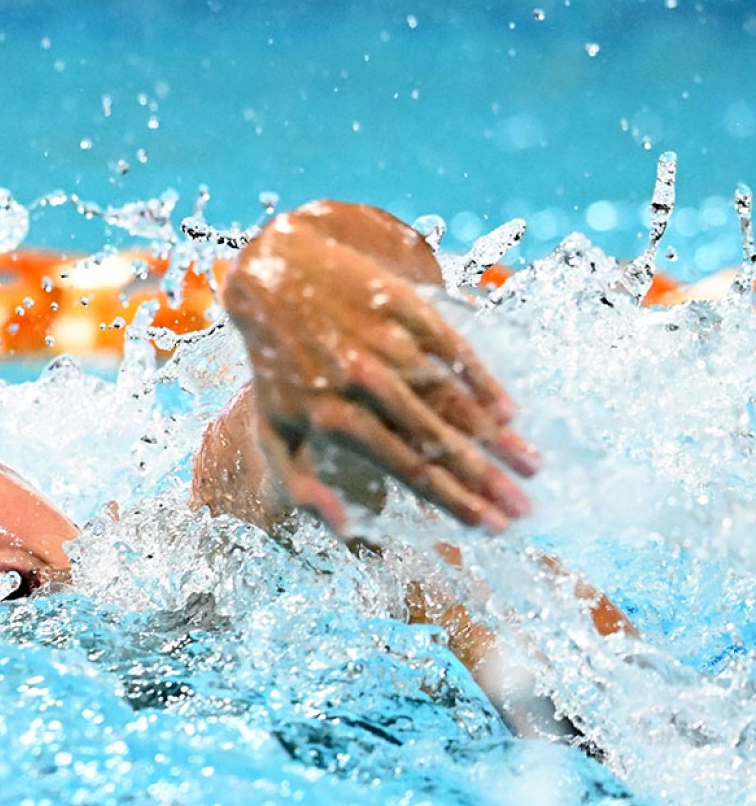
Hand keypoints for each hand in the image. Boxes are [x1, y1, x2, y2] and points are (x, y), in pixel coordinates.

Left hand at [223, 201, 538, 533]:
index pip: (409, 468)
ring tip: (531, 467)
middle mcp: (366, 383)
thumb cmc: (276, 368)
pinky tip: (508, 413)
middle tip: (524, 509)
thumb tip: (344, 530)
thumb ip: (300, 485)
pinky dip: (482, 383)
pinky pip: (454, 353)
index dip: (454, 500)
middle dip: (486, 479)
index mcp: (335, 418)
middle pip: (438, 440)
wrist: (275, 274)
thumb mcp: (274, 429)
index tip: (491, 527)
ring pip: (453, 399)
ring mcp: (389, 344)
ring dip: (495, 437)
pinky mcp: (407, 310)